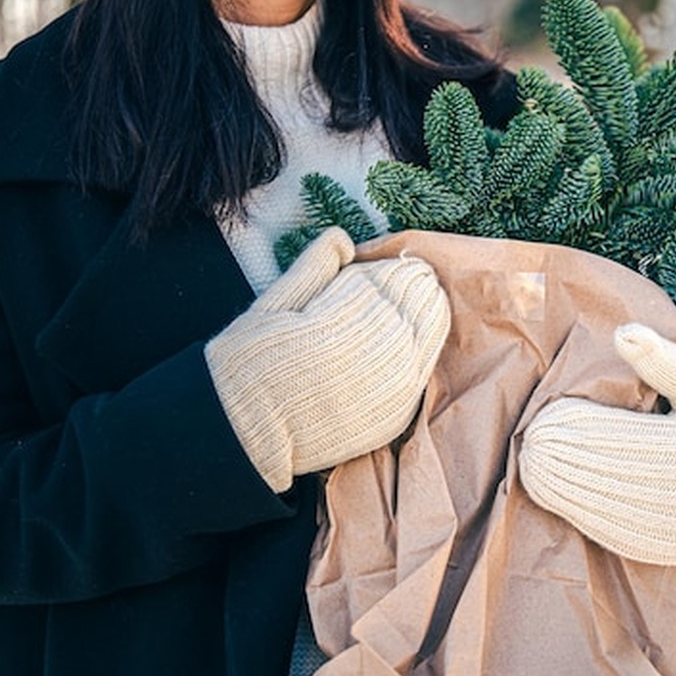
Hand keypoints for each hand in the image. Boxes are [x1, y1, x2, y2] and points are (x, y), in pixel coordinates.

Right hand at [206, 228, 450, 491]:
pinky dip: (425, 347)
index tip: (393, 260)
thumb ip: (312, 269)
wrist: (248, 439)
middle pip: (409, 307)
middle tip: (416, 272)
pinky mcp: (394, 417)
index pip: (381, 283)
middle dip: (412, 286)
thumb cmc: (250, 367)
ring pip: (425, 337)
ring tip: (423, 295)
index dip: (389, 268)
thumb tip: (343, 237)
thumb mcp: (271, 307)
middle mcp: (368, 358)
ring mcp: (386, 391)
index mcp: (334, 325)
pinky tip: (417, 334)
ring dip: (427, 312)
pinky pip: (422, 372)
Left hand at [519, 323, 675, 564]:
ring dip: (566, 494)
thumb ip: (663, 358)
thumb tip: (624, 333)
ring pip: (612, 515)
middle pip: (616, 479)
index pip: (631, 439)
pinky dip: (583, 517)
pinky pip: (619, 538)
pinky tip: (556, 495)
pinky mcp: (672, 552)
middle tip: (529, 445)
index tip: (547, 415)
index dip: (585, 429)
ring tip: (532, 469)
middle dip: (567, 463)